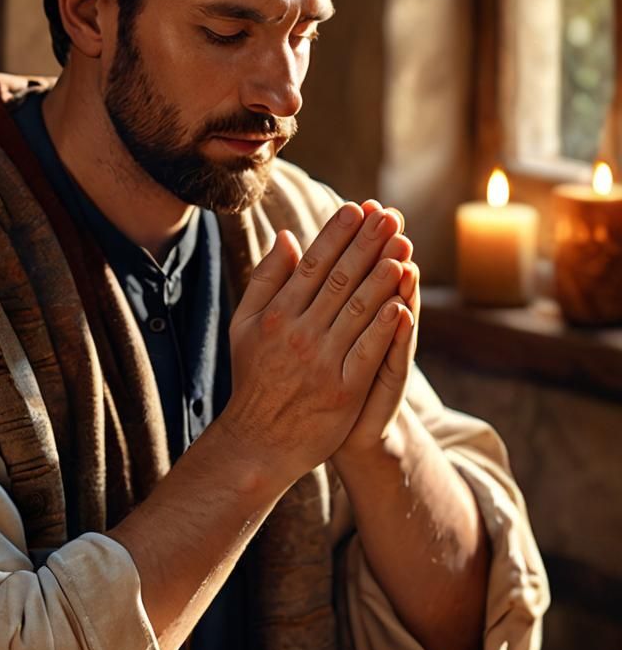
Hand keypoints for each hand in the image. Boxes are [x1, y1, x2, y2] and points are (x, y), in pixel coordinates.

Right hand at [222, 200, 412, 489]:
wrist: (258, 440)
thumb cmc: (253, 377)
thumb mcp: (244, 325)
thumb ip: (266, 279)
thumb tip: (288, 236)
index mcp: (276, 314)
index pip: (313, 265)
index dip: (337, 235)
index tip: (358, 209)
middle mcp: (298, 334)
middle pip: (339, 280)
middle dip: (367, 245)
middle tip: (390, 217)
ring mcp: (322, 362)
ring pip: (358, 311)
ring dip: (382, 277)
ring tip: (404, 248)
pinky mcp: (343, 391)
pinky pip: (367, 352)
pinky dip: (385, 327)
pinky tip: (402, 302)